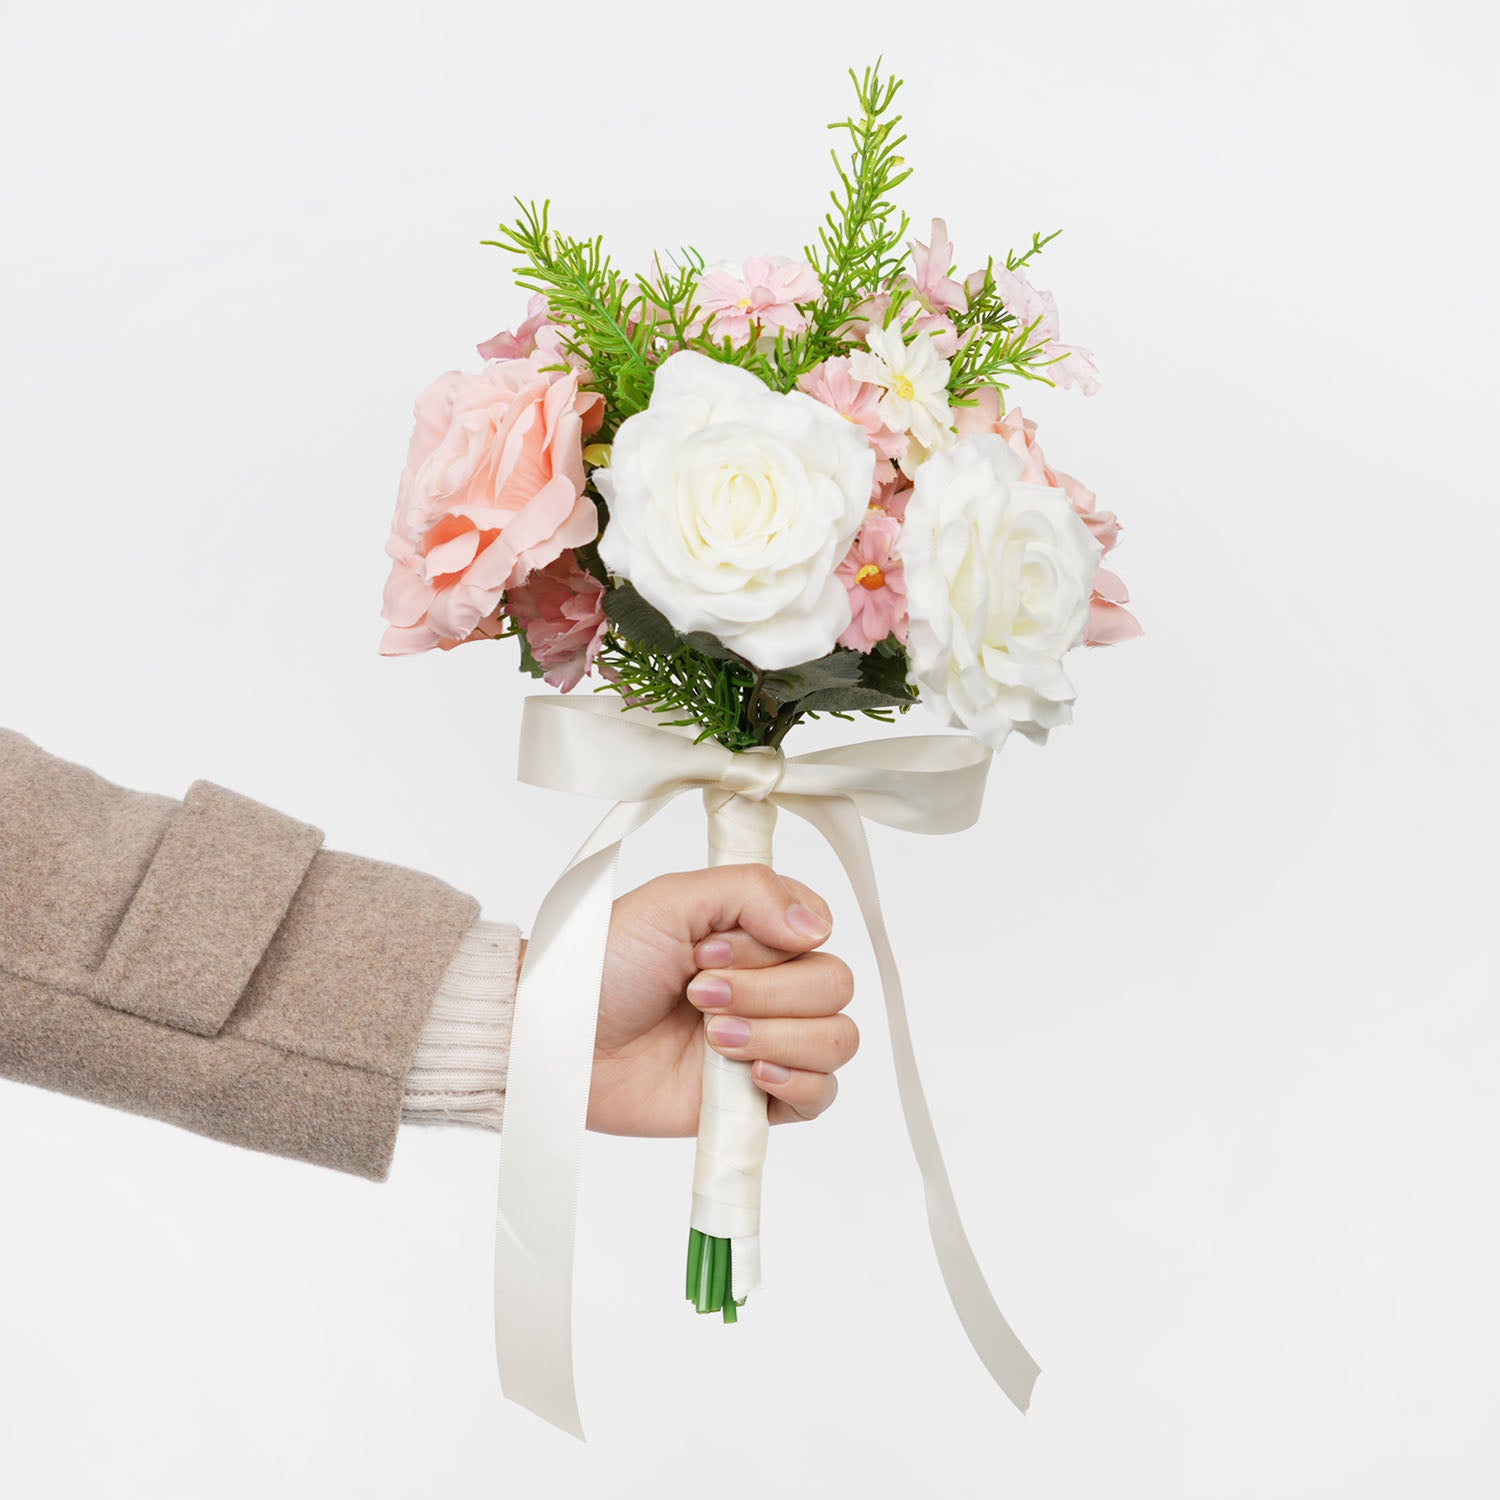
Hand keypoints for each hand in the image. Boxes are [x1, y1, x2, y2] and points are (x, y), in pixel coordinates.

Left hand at [585, 866, 858, 1135]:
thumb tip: (817, 927)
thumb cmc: (604, 967)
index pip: (819, 930)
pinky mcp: (759, 1099)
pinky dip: (798, 1081)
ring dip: (779, 1036)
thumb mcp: (670, 901)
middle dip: (768, 991)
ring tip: (713, 1039)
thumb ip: (750, 890)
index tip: (711, 949)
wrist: (563, 1043)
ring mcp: (770, 1041)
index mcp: (756, 932)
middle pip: (835, 983)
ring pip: (838, 1039)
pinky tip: (749, 1074)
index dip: (777, 942)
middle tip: (698, 995)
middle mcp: (772, 984)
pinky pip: (822, 1095)